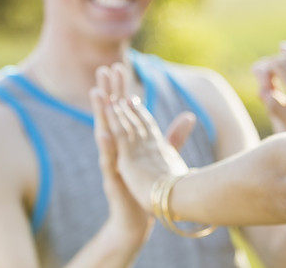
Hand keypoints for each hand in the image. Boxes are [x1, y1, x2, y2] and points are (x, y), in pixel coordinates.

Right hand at [91, 63, 191, 215]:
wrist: (137, 218)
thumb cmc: (146, 186)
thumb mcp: (161, 157)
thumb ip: (172, 136)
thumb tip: (188, 116)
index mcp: (127, 141)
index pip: (123, 110)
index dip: (122, 89)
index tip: (119, 66)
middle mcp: (116, 148)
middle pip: (111, 115)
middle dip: (108, 92)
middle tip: (104, 69)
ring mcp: (112, 162)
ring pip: (104, 133)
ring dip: (101, 113)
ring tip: (97, 93)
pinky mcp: (112, 178)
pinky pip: (108, 160)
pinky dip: (106, 147)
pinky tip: (104, 132)